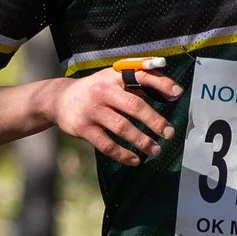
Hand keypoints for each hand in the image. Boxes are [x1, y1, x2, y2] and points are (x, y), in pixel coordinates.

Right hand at [47, 66, 183, 165]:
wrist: (59, 99)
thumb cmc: (96, 90)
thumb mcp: (112, 79)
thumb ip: (137, 83)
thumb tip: (170, 92)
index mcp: (114, 76)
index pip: (141, 75)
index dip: (160, 83)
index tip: (178, 93)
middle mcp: (103, 91)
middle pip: (134, 106)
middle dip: (155, 121)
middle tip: (169, 134)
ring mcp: (92, 110)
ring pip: (122, 128)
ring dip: (142, 141)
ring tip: (156, 150)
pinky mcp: (83, 128)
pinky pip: (107, 145)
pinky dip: (123, 155)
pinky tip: (135, 160)